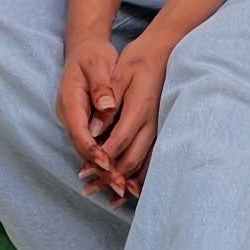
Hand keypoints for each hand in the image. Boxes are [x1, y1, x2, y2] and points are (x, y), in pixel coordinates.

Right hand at [57, 37, 138, 208]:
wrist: (83, 49)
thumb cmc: (92, 56)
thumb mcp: (97, 64)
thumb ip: (101, 86)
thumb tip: (106, 106)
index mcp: (70, 102)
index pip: (80, 133)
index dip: (94, 151)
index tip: (109, 165)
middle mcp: (69, 115)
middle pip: (83, 149)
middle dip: (100, 169)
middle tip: (120, 186)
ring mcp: (75, 121)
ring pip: (87, 151)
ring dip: (103, 169)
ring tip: (122, 187)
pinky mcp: (84, 124)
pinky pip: (93, 145)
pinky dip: (104, 160)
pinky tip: (120, 173)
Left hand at [93, 32, 171, 185]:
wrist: (164, 53)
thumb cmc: (138, 61)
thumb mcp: (119, 73)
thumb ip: (107, 98)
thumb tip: (95, 127)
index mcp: (139, 108)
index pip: (119, 140)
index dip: (102, 157)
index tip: (85, 169)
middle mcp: (152, 123)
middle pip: (131, 159)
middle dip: (109, 175)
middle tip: (89, 187)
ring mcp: (158, 128)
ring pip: (143, 163)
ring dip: (125, 181)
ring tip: (108, 197)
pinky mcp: (160, 130)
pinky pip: (151, 159)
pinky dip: (139, 176)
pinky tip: (130, 188)